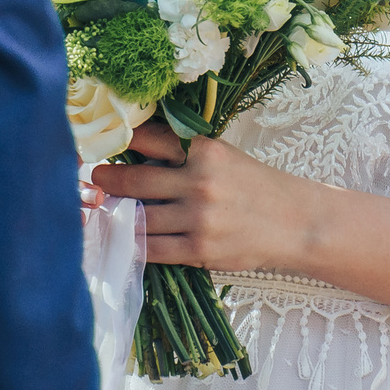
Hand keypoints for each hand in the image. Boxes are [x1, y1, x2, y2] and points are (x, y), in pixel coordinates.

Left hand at [87, 120, 315, 272]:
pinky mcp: (200, 250)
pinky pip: (153, 249)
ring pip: (140, 217)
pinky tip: (125, 236)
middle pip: (135, 181)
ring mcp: (199, 219)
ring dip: (118, 214)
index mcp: (206, 151)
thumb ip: (184, 154)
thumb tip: (134, 150)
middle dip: (108, 180)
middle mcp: (200, 182)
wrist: (295, 223)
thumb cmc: (255, 186)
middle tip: (94, 179)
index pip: (149, 139)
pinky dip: (136, 243)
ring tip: (107, 208)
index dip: (120, 141)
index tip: (101, 143)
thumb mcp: (224, 157)